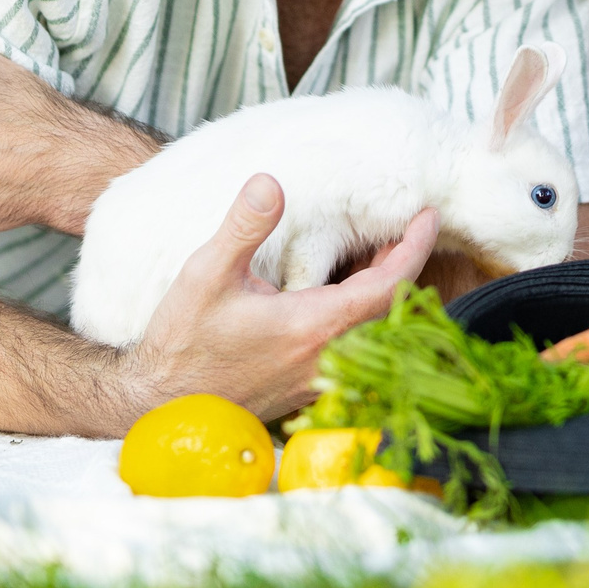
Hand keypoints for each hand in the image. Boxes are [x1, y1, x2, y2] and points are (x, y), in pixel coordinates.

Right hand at [123, 177, 435, 421]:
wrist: (159, 404)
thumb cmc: (182, 343)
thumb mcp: (206, 275)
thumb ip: (243, 228)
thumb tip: (269, 183)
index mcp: (315, 326)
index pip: (390, 285)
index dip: (415, 247)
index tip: (429, 216)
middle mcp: (328, 357)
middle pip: (392, 308)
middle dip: (405, 264)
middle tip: (405, 226)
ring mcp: (321, 378)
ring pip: (376, 331)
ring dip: (386, 292)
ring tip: (376, 250)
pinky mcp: (308, 388)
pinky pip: (356, 349)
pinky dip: (365, 317)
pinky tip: (344, 293)